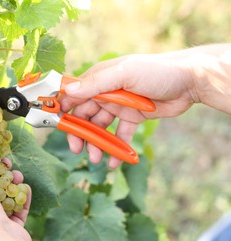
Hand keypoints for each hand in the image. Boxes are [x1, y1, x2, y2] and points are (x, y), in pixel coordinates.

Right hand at [60, 52, 197, 167]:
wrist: (190, 80)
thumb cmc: (156, 71)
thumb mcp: (124, 74)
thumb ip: (95, 84)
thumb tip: (67, 91)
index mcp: (100, 78)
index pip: (75, 95)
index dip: (65, 110)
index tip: (57, 126)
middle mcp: (106, 92)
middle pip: (85, 115)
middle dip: (80, 133)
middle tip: (78, 150)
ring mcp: (119, 106)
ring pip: (101, 128)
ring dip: (97, 143)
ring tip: (97, 159)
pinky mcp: (133, 118)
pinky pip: (120, 135)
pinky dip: (116, 148)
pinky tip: (114, 162)